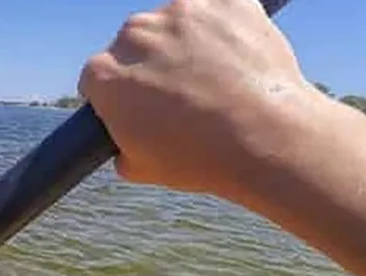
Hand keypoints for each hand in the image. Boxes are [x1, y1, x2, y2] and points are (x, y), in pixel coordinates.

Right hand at [79, 0, 318, 198]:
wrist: (266, 137)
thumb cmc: (199, 158)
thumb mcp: (140, 168)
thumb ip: (120, 144)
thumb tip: (127, 139)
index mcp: (105, 73)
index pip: (98, 77)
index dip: (119, 95)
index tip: (141, 107)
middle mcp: (134, 33)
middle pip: (135, 44)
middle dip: (152, 65)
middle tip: (183, 96)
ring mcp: (181, 11)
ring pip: (177, 24)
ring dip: (188, 44)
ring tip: (217, 80)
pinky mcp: (225, 0)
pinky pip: (220, 10)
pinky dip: (227, 29)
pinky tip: (238, 61)